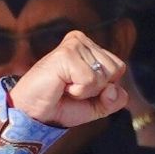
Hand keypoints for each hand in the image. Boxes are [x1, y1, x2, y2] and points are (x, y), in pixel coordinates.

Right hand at [7, 27, 136, 130]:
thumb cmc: (62, 105)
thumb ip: (113, 100)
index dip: (105, 87)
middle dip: (97, 89)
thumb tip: (115, 89)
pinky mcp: (66, 53)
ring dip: (85, 91)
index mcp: (90, 47)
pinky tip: (62, 85)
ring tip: (65, 86)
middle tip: (72, 88)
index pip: (119, 67)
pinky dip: (78, 91)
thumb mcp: (96, 106)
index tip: (82, 88)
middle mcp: (82, 40)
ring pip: (102, 76)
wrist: (35, 113)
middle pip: (114, 70)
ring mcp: (73, 44)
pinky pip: (90, 80)